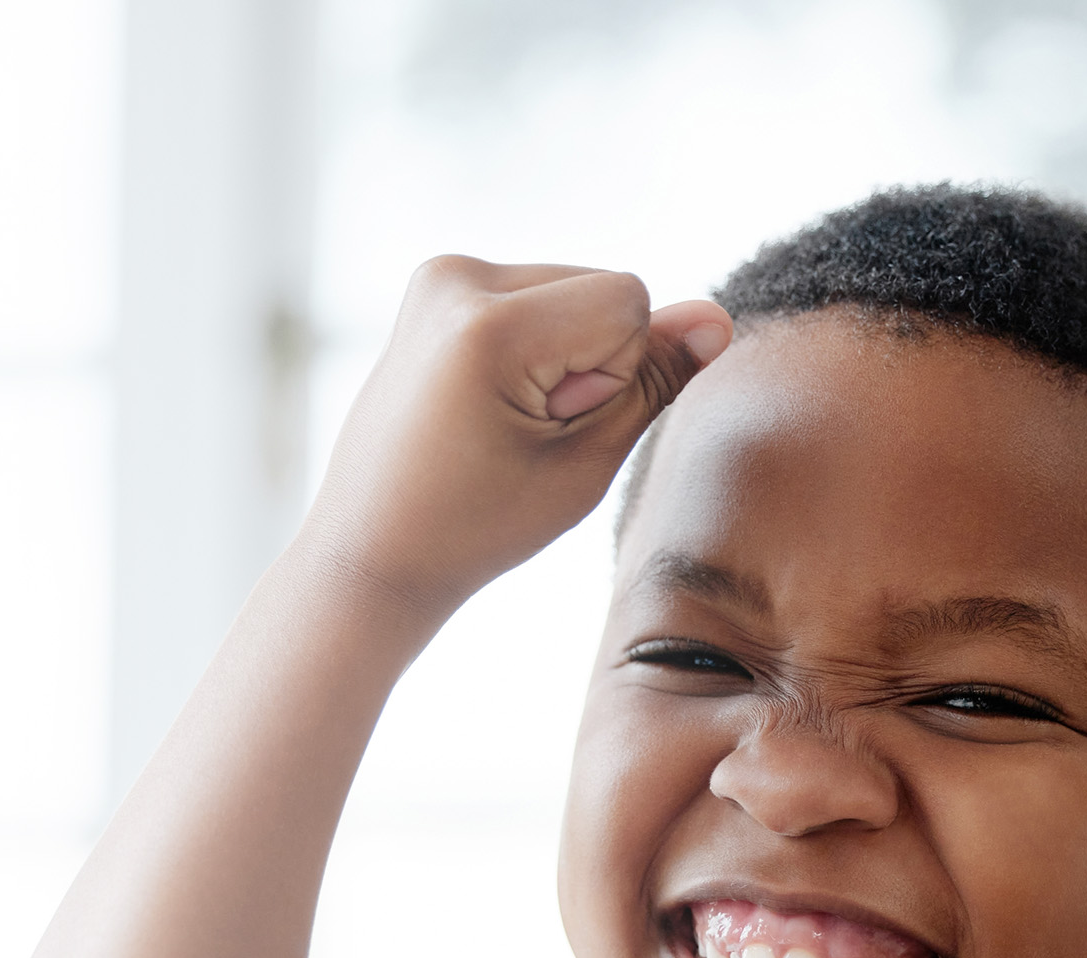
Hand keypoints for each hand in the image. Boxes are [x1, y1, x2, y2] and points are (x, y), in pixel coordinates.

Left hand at [295, 260, 731, 609]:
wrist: (371, 550)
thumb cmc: (474, 527)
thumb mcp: (583, 465)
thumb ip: (654, 381)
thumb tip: (715, 317)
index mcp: (488, 326)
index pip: (630, 300)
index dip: (615, 374)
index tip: (547, 429)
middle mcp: (454, 280)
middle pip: (603, 288)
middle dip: (588, 360)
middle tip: (515, 434)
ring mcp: (438, 278)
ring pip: (573, 291)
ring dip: (560, 354)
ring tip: (496, 422)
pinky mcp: (436, 286)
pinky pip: (535, 297)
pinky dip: (531, 346)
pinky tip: (484, 401)